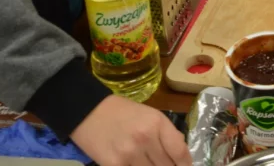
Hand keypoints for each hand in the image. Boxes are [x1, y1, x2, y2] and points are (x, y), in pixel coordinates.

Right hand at [71, 96, 191, 165]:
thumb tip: (181, 154)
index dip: (186, 165)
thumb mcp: (149, 114)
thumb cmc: (121, 112)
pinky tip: (136, 165)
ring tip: (151, 164)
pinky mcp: (114, 165)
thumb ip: (166, 133)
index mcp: (157, 123)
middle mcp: (146, 139)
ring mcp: (129, 154)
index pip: (180, 152)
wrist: (87, 112)